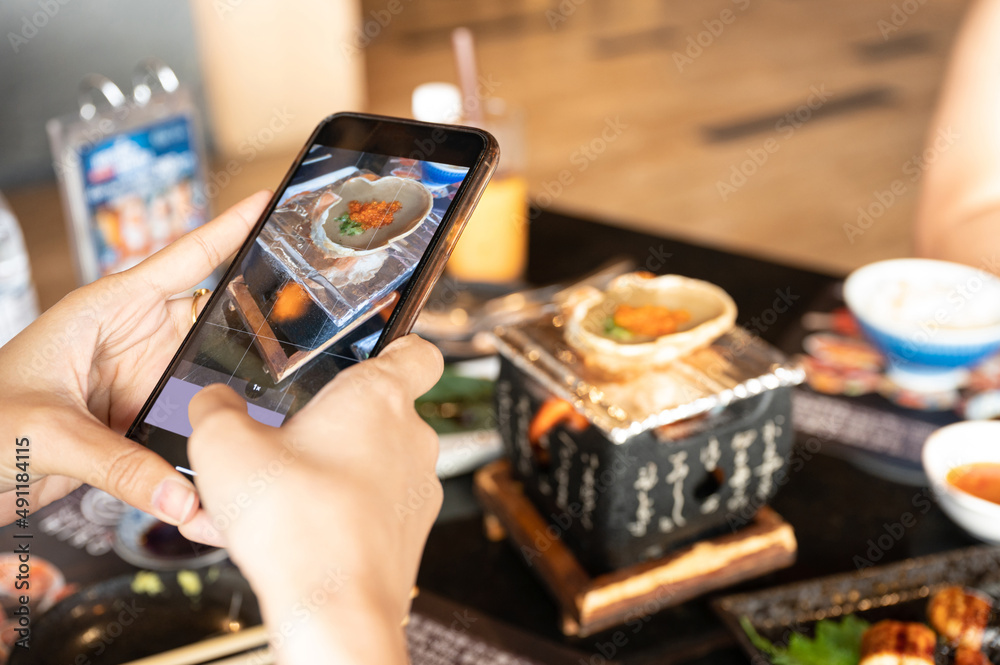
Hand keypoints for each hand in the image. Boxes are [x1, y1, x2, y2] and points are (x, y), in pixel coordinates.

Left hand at [0, 191, 271, 525]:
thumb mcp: (48, 434)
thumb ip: (120, 466)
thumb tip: (186, 496)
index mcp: (107, 309)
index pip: (184, 259)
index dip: (230, 229)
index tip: (271, 203)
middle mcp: (132, 340)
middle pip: (212, 324)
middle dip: (255, 328)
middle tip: (306, 333)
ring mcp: (140, 382)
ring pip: (209, 380)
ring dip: (230, 400)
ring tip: (273, 412)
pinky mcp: (140, 423)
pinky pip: (189, 428)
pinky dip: (208, 443)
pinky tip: (227, 459)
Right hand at [181, 335, 443, 664]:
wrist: (333, 609)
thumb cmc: (298, 526)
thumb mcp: (224, 447)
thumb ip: (214, 409)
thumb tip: (212, 401)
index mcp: (379, 396)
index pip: (416, 349)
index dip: (396, 344)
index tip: (376, 347)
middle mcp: (410, 438)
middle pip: (376, 413)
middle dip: (327, 425)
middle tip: (283, 441)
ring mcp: (416, 488)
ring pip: (366, 466)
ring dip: (320, 472)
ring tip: (267, 498)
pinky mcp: (407, 532)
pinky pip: (368, 508)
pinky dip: (330, 512)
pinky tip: (283, 532)